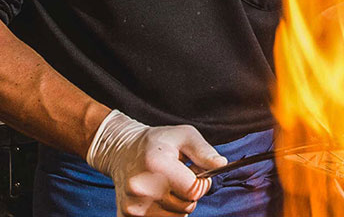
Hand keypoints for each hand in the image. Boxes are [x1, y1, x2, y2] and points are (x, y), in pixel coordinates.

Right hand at [87, 110, 227, 215]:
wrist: (122, 150)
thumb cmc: (157, 142)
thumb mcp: (184, 135)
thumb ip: (204, 151)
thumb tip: (221, 164)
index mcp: (157, 166)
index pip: (193, 191)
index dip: (201, 183)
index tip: (195, 173)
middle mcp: (141, 188)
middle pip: (186, 206)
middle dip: (188, 193)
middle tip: (178, 177)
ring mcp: (133, 205)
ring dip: (176, 204)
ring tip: (166, 185)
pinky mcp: (126, 216)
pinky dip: (163, 212)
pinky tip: (156, 196)